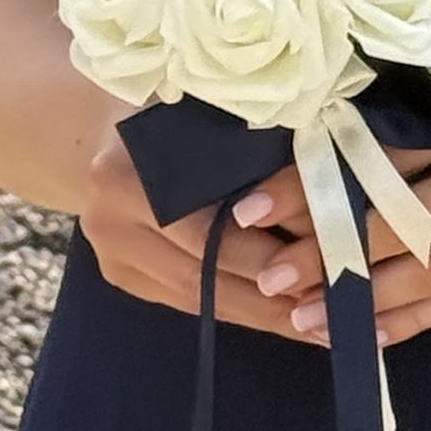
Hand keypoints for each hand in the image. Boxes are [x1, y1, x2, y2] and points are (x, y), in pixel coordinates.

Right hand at [77, 137, 319, 344]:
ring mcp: (111, 254)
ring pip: (198, 299)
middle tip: (336, 311)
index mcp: (122, 174)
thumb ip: (250, 152)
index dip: (268, 255)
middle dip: (273, 298)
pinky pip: (187, 301)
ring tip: (322, 325)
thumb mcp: (204, 113)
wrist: (93, 123)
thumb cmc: (166, 105)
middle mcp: (109, 221)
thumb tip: (322, 203)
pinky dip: (240, 307)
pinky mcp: (121, 275)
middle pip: (203, 277)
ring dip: (262, 314)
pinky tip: (284, 313)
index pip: (207, 233)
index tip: (328, 267)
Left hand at [233, 27, 430, 348]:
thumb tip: (332, 142)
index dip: (316, 185)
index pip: (385, 158)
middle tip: (268, 277)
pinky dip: (419, 317)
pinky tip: (372, 332)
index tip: (255, 206)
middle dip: (331, 256)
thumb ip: (426, 111)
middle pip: (406, 226)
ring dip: (366, 301)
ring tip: (303, 318)